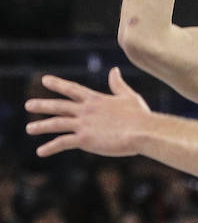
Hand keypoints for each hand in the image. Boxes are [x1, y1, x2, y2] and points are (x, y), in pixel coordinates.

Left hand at [24, 68, 152, 157]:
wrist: (144, 131)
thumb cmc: (140, 116)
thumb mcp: (128, 96)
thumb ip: (118, 84)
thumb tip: (114, 70)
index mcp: (96, 99)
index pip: (72, 89)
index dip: (58, 84)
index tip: (45, 80)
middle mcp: (86, 110)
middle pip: (58, 106)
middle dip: (42, 105)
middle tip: (28, 104)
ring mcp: (83, 124)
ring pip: (56, 123)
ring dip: (40, 126)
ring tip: (29, 128)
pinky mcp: (84, 139)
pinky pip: (62, 143)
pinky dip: (50, 147)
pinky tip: (41, 152)